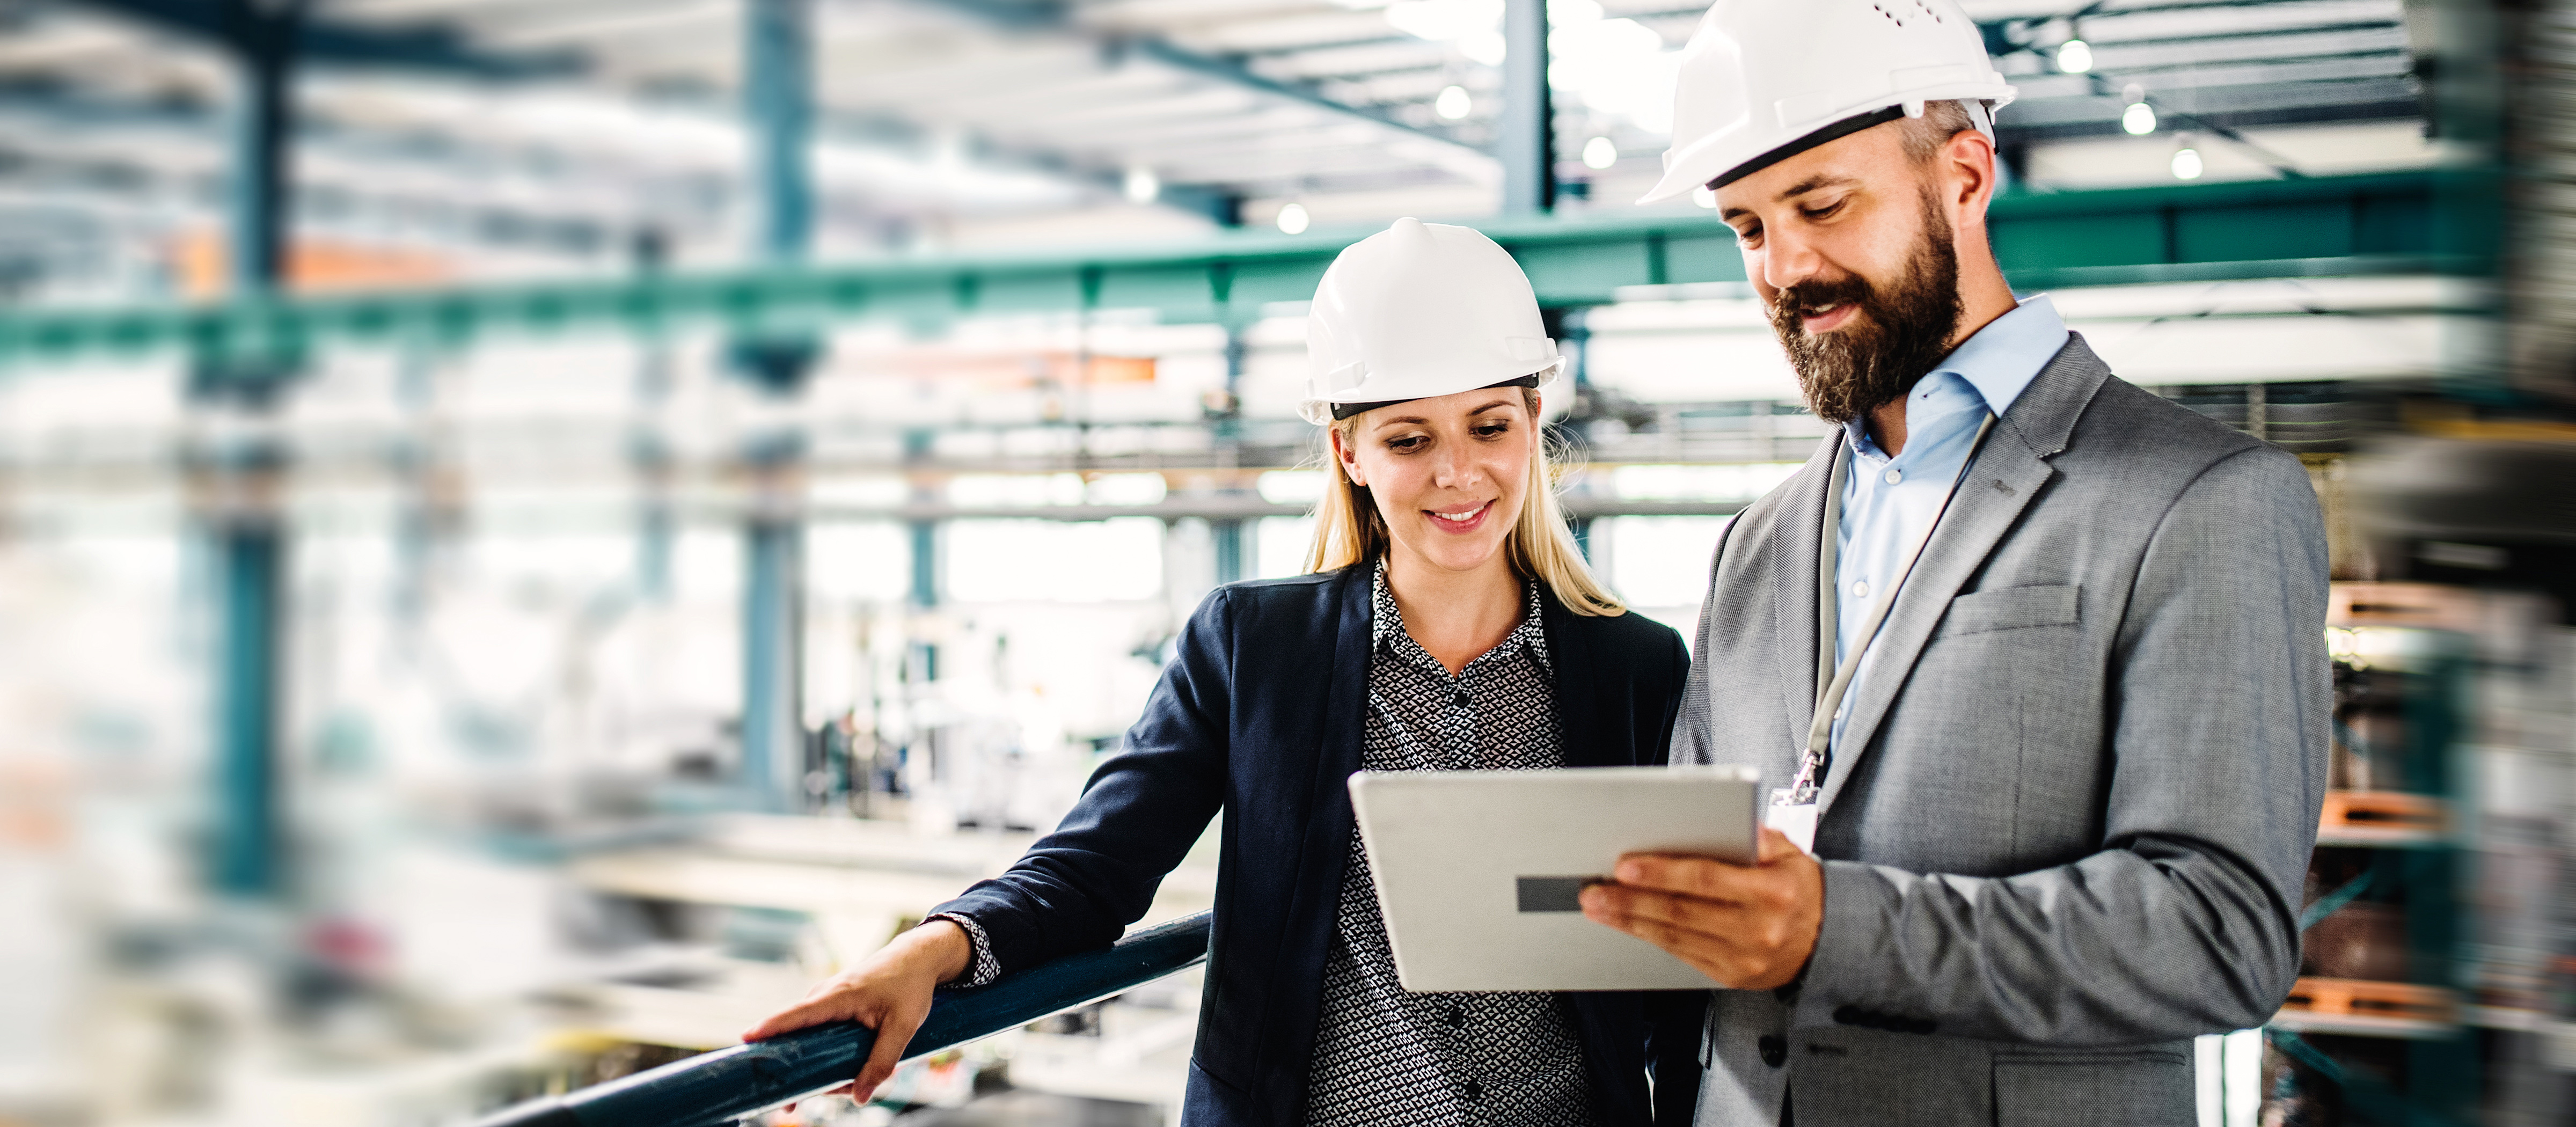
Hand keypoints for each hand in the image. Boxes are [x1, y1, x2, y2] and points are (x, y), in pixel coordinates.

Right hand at [741, 919, 971, 1098]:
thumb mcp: (903, 1027)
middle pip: (794, 1036)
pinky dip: (822, 1056)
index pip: (797, 1014)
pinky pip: (816, 1035)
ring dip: (814, 1068)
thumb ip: (882, 1061)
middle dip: (791, 1071)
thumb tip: (859, 1097)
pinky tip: (842, 1075)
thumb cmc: (909, 987)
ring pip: (806, 1040)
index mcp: (837, 996)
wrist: (917, 959)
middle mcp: (823, 996)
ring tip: (840, 1087)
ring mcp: (824, 1001)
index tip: (746, 1040)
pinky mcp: (831, 1007)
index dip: (770, 1027)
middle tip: (793, 1103)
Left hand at [1578, 827, 1822, 990]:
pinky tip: (1628, 924)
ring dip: (1631, 921)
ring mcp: (1745, 958)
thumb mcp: (1791, 853)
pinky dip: (1651, 938)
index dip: (1662, 873)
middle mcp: (1758, 928)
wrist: (1830, 940)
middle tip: (1593, 889)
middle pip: (1682, 911)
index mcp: (1773, 892)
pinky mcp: (1733, 976)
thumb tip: (1720, 819)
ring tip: (1599, 906)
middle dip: (1631, 900)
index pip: (1707, 878)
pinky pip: (1683, 955)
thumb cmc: (1801, 889)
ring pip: (1676, 937)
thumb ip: (1757, 836)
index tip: (1625, 866)